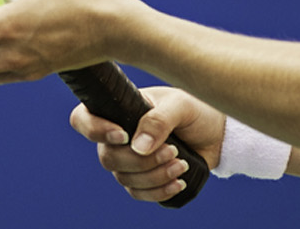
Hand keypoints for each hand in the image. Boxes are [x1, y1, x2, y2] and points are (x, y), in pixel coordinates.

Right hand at [70, 86, 224, 203]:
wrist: (216, 133)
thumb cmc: (194, 110)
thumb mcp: (179, 106)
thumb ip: (158, 121)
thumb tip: (138, 147)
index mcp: (117, 110)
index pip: (83, 120)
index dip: (95, 131)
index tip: (123, 136)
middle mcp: (116, 137)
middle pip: (108, 158)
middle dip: (141, 161)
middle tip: (172, 151)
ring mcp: (127, 160)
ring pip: (124, 179)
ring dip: (155, 176)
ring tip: (181, 164)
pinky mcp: (143, 179)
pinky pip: (138, 193)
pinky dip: (159, 192)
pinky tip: (178, 182)